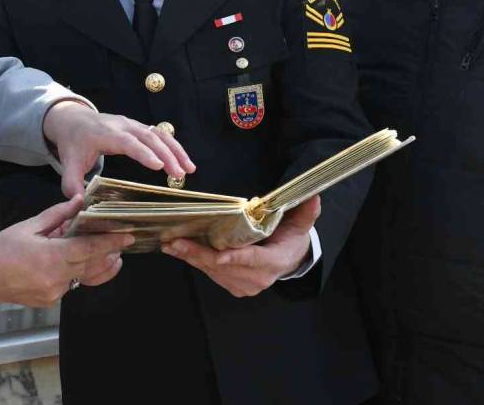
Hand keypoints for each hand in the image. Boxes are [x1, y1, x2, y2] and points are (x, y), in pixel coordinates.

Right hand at [0, 195, 134, 309]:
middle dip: (109, 253)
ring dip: (98, 265)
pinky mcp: (51, 300)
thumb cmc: (2, 250)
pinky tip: (81, 263)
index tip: (128, 235)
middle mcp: (58, 278)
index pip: (90, 248)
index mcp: (53, 257)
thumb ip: (58, 215)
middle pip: (92, 264)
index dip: (111, 241)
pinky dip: (79, 273)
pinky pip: (72, 285)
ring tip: (112, 256)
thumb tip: (79, 202)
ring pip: (84, 277)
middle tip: (123, 241)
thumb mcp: (29, 226)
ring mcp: (55, 292)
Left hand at [42, 100, 195, 197]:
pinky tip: (183, 162)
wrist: (74, 119)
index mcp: (106, 134)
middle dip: (167, 155)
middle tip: (180, 175)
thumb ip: (71, 184)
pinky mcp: (139, 127)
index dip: (144, 153)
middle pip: (149, 137)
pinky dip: (173, 147)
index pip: (128, 142)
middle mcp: (123, 126)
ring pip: (159, 134)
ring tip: (189, 169)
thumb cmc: (73, 143)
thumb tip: (80, 204)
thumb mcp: (68, 163)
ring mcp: (133, 125)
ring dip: (176, 150)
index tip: (159, 166)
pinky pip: (160, 135)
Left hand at [160, 196, 320, 297]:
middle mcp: (258, 279)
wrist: (292, 262)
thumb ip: (305, 212)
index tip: (217, 255)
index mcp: (274, 262)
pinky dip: (195, 262)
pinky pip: (212, 274)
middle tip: (176, 242)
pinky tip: (179, 250)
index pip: (252, 260)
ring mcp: (245, 285)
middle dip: (198, 254)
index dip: (234, 258)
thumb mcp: (301, 225)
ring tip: (170, 244)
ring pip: (213, 271)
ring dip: (191, 258)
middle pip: (225, 267)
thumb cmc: (293, 239)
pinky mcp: (234, 286)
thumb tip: (313, 196)